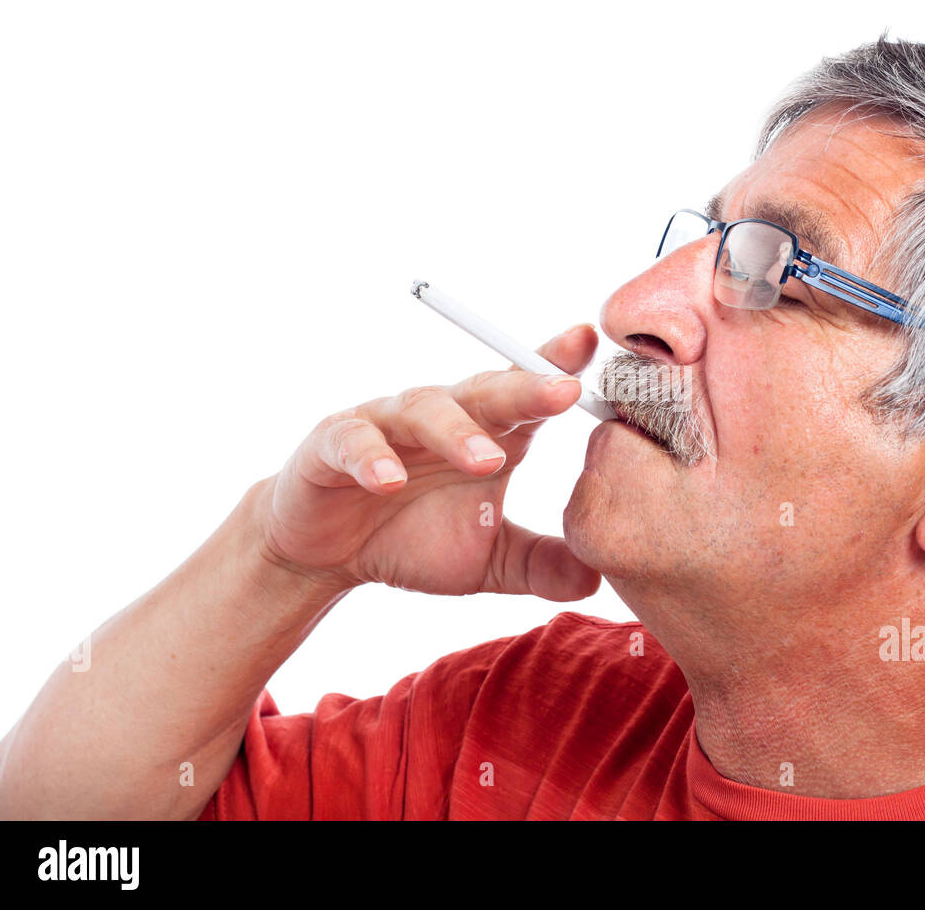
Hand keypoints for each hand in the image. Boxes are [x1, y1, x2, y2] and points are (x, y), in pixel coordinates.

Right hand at [257, 324, 601, 601]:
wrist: (325, 554)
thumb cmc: (412, 539)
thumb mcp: (487, 562)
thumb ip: (540, 564)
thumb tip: (599, 579)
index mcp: (489, 433)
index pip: (528, 393)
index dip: (558, 365)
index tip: (591, 345)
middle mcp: (443, 417)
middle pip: (487, 390)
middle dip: (526, 387)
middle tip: (564, 392)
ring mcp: (387, 424)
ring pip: (425, 409)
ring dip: (457, 431)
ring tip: (487, 460)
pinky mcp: (333, 444)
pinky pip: (354, 441)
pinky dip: (372, 457)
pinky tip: (389, 480)